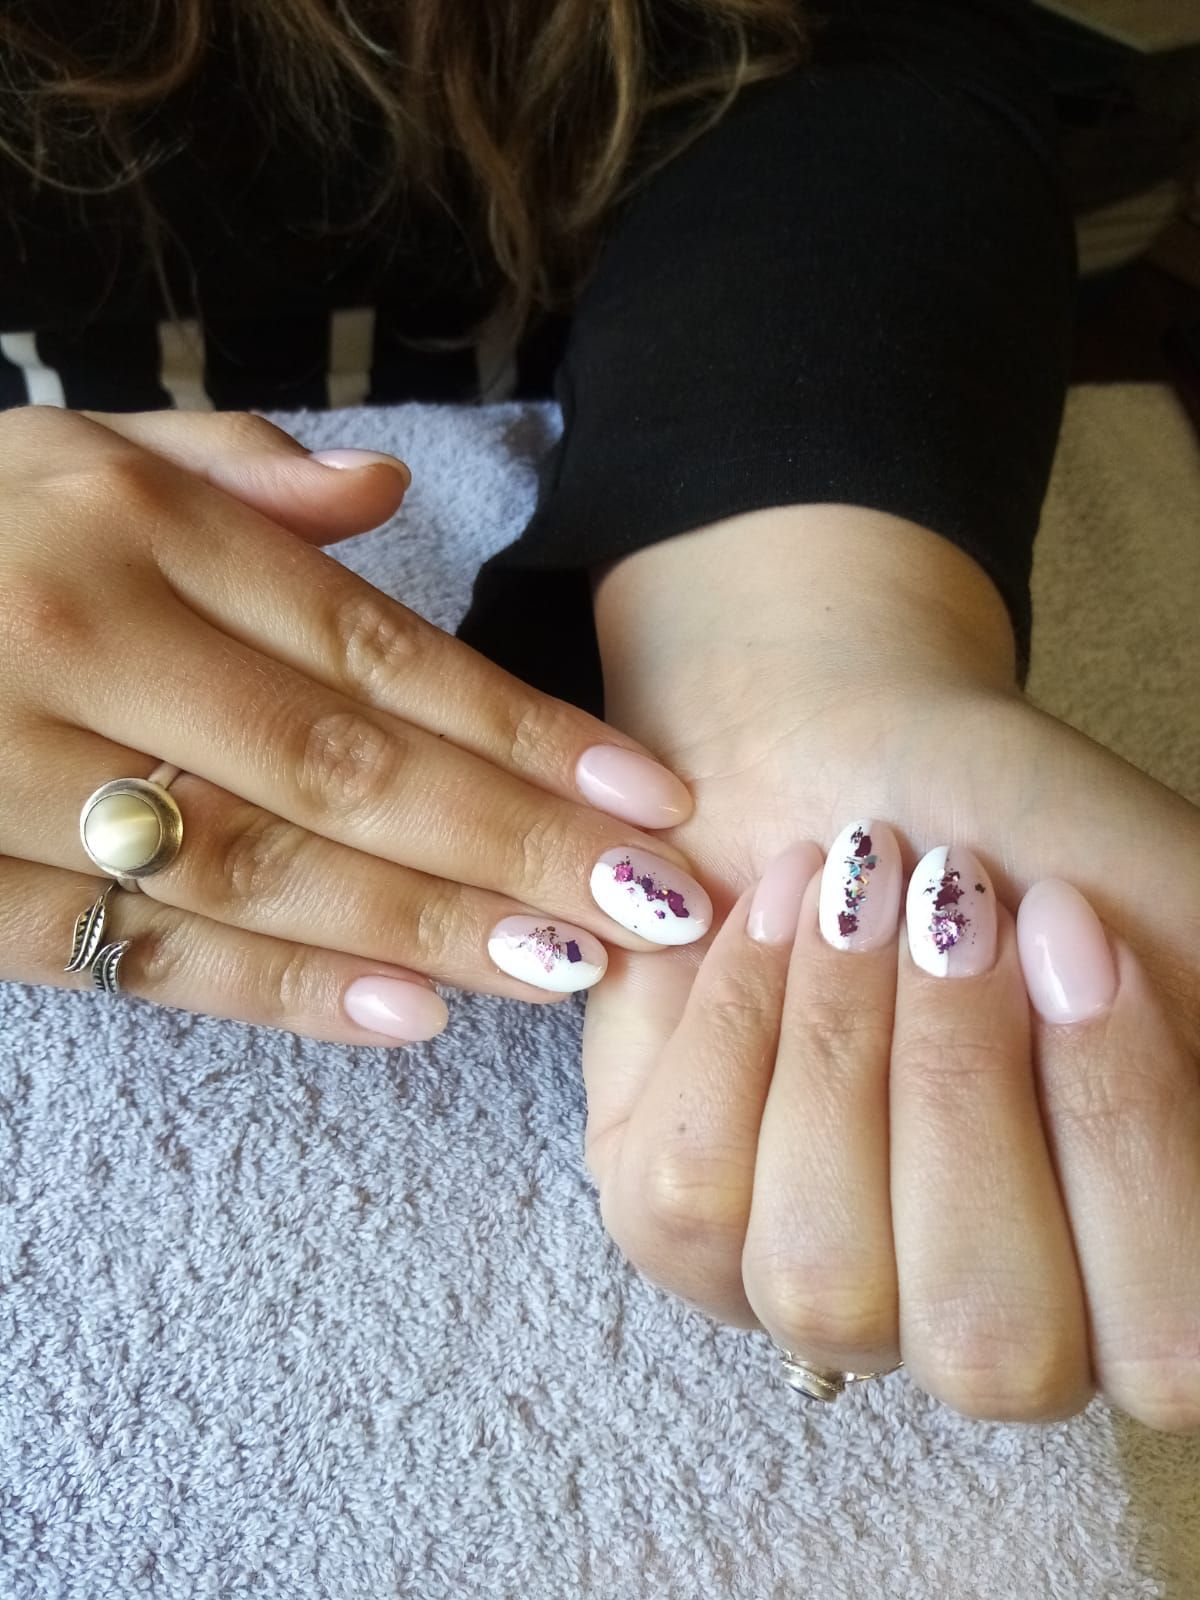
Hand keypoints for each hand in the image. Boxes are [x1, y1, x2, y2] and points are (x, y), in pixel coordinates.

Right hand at [0, 407, 709, 1045]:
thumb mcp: (66, 449)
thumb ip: (229, 471)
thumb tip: (386, 491)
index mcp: (130, 525)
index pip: (376, 647)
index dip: (523, 728)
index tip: (644, 794)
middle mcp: (84, 638)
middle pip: (349, 768)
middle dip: (517, 845)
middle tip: (652, 907)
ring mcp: (10, 771)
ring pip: (262, 870)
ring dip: (429, 926)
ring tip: (563, 966)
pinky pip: (138, 950)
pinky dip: (276, 989)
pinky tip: (401, 1016)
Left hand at [581, 504, 1199, 1428]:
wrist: (841, 745)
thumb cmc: (1020, 836)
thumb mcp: (1165, 921)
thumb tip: (1195, 1067)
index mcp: (1124, 1274)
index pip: (1162, 1338)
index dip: (1120, 1135)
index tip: (1071, 924)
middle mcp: (975, 1318)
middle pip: (987, 1343)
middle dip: (962, 1087)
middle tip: (948, 898)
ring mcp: (820, 1291)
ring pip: (822, 1279)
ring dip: (839, 1048)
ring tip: (854, 888)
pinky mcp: (678, 1226)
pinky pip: (690, 1194)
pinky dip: (733, 1022)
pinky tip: (770, 909)